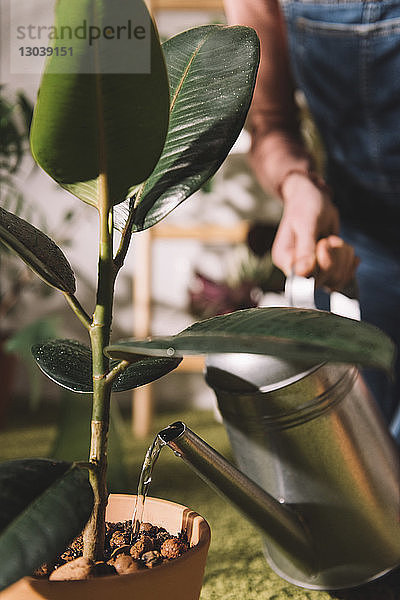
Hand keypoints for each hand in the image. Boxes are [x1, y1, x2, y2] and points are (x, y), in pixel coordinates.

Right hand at [272, 173, 358, 289]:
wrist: (312, 197)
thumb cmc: (305, 206)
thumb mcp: (306, 224)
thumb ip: (305, 249)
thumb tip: (302, 274)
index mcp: (285, 259)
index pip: (305, 279)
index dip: (321, 265)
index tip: (324, 242)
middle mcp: (297, 269)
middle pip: (322, 282)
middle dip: (334, 258)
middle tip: (330, 238)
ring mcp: (312, 270)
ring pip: (335, 280)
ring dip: (343, 258)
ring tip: (337, 239)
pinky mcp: (325, 268)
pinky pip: (342, 277)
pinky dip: (349, 263)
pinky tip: (348, 249)